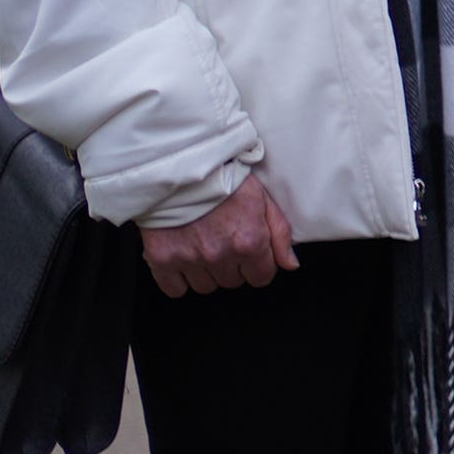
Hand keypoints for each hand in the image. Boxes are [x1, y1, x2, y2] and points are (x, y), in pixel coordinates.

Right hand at [140, 173, 295, 295]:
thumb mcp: (263, 199)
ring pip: (206, 287)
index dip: (258, 265)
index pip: (261, 277)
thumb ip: (280, 235)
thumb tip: (290, 265)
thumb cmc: (225, 177)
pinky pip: (175, 289)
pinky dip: (179, 279)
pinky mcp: (162, 260)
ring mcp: (189, 259)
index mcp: (248, 242)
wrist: (182, 164)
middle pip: (233, 282)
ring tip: (204, 245)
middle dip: (233, 266)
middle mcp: (220, 255)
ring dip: (207, 272)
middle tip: (225, 241)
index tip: (250, 252)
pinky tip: (184, 257)